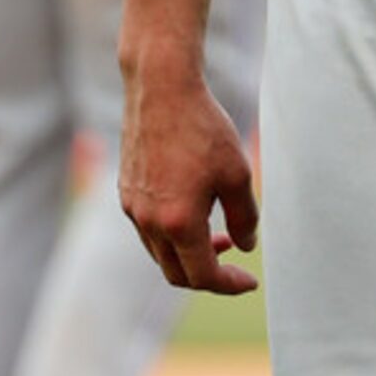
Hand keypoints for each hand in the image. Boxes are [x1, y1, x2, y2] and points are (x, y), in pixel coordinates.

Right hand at [119, 62, 259, 294]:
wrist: (161, 90)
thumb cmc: (204, 129)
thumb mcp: (238, 173)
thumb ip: (245, 217)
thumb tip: (246, 246)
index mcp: (179, 223)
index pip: (203, 276)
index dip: (229, 284)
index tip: (250, 282)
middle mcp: (149, 223)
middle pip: (176, 273)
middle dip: (208, 274)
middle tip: (233, 258)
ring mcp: (132, 209)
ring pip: (160, 253)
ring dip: (188, 254)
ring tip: (217, 233)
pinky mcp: (125, 192)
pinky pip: (148, 230)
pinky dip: (171, 235)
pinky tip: (192, 210)